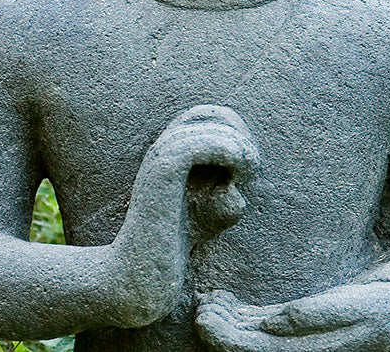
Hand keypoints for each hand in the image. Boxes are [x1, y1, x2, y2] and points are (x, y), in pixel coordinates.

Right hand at [106, 105, 258, 327]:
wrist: (139, 276)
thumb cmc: (177, 243)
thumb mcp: (211, 212)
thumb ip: (227, 191)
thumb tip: (240, 191)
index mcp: (171, 150)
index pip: (207, 115)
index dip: (235, 129)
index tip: (248, 163)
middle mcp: (162, 147)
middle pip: (209, 113)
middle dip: (238, 132)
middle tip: (251, 166)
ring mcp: (160, 158)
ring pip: (207, 125)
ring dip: (237, 145)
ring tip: (248, 172)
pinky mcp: (162, 174)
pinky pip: (198, 145)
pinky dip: (227, 151)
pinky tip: (239, 174)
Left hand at [195, 282, 389, 351]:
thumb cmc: (385, 306)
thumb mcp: (359, 307)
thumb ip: (317, 314)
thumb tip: (275, 320)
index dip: (225, 337)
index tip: (204, 311)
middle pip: (248, 350)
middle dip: (220, 328)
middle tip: (200, 301)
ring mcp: (301, 345)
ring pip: (252, 339)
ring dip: (227, 320)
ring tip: (207, 297)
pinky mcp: (303, 331)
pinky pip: (265, 328)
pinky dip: (242, 315)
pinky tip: (226, 300)